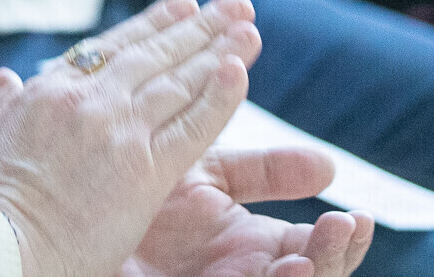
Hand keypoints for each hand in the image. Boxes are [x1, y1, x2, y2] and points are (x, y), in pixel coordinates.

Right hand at [0, 0, 260, 276]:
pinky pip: (193, 127)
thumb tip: (4, 81)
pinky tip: (239, 70)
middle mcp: (88, 101)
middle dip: (196, 27)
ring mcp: (118, 131)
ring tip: (245, 25)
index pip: (110, 49)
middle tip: (230, 6)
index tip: (180, 8)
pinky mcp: (144, 170)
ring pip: (178, 80)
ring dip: (217, 49)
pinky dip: (220, 96)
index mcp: (48, 93)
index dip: (150, 26)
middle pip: (153, 55)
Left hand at [122, 151, 373, 276]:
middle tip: (348, 227)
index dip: (341, 238)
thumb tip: (328, 167)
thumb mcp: (206, 180)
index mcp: (255, 247)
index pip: (313, 247)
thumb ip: (261, 172)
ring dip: (305, 273)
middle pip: (309, 274)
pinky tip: (275, 269)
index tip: (358, 216)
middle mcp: (244, 273)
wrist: (75, 231)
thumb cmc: (140, 208)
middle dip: (334, 258)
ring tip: (309, 257)